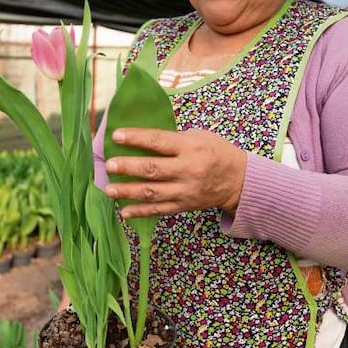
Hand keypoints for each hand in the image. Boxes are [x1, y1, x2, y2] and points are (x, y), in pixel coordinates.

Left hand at [103, 128, 246, 218]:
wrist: (238, 180)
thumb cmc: (216, 152)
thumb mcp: (199, 136)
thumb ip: (173, 139)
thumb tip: (141, 139)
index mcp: (190, 148)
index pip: (159, 141)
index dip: (137, 138)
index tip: (117, 135)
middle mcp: (187, 170)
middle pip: (153, 169)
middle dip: (129, 167)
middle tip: (109, 165)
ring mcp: (185, 191)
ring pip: (153, 193)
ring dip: (128, 192)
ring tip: (109, 190)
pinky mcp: (184, 206)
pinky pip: (159, 210)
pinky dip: (140, 212)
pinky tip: (123, 211)